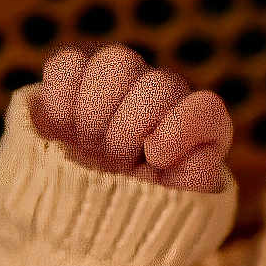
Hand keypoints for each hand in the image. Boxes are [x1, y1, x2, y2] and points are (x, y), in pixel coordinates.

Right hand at [29, 42, 232, 191]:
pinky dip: (59, 102)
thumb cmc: (140, 203)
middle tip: (114, 162)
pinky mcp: (76, 69)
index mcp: (200, 124)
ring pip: (113, 62)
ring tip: (88, 147)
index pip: (205, 109)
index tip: (156, 158)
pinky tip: (61, 132)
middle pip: (157, 83)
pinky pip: (67, 63)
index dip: (179, 131)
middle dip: (127, 131)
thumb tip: (191, 155)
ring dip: (93, 115)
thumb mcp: (174, 204)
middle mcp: (164, 91)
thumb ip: (193, 179)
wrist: (89, 202)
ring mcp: (120, 75)